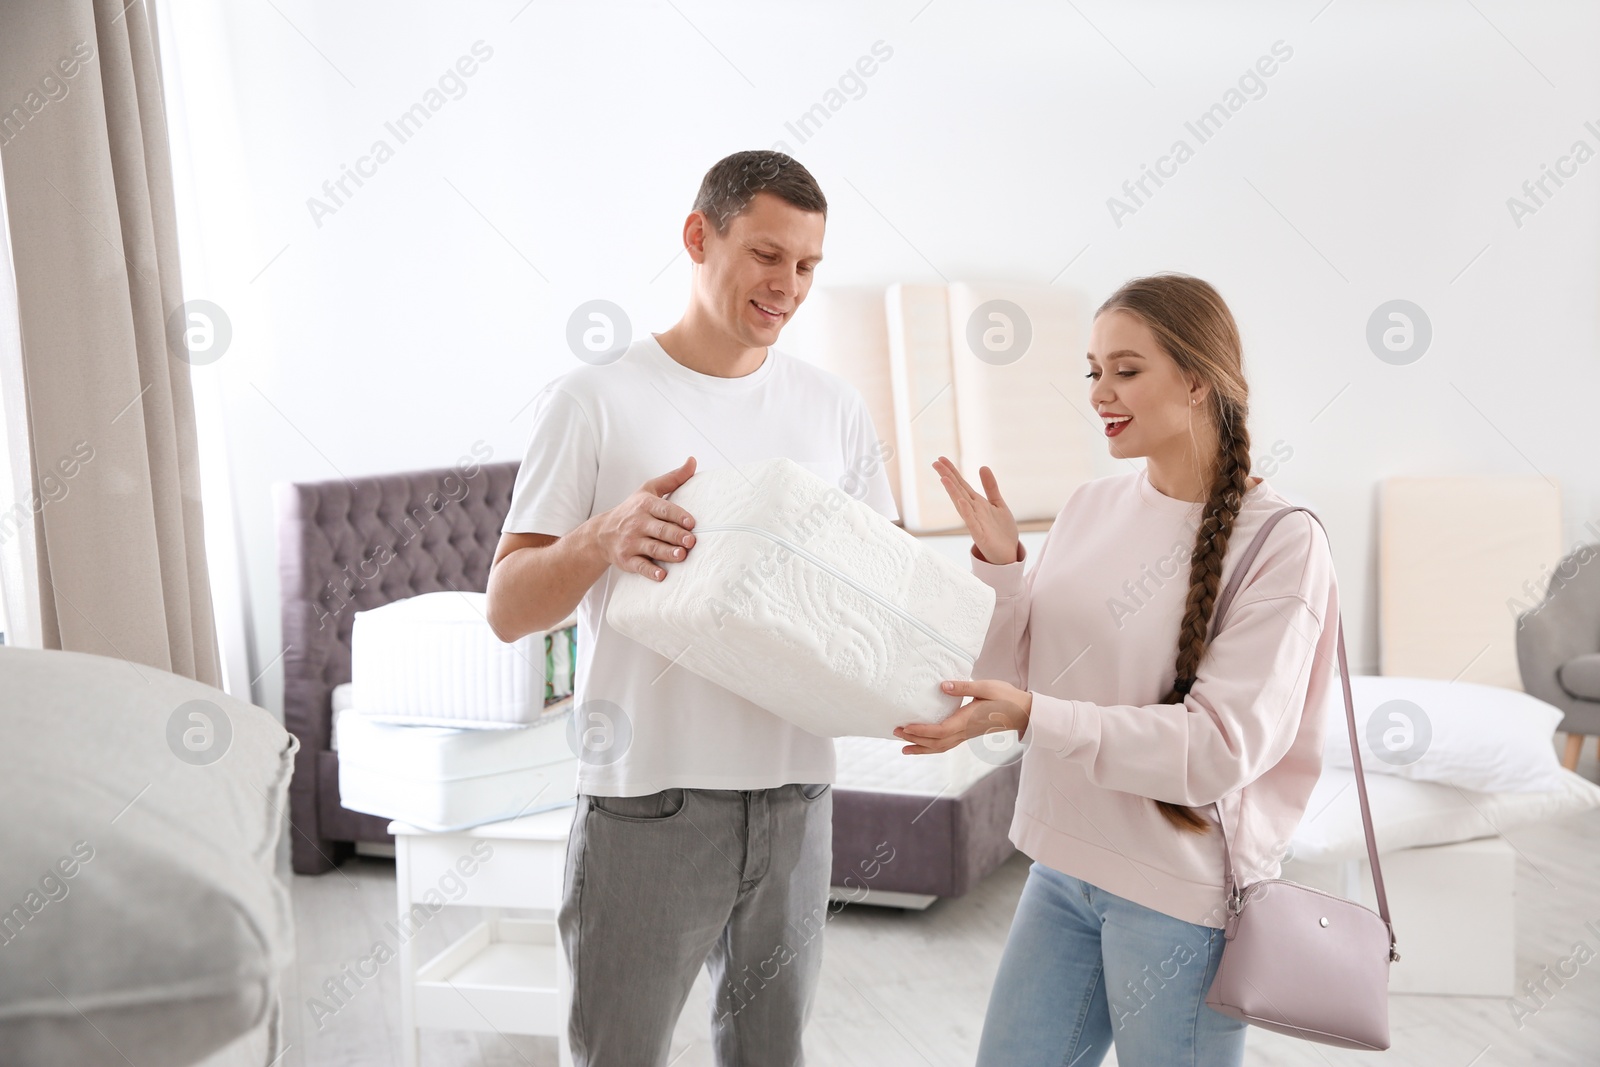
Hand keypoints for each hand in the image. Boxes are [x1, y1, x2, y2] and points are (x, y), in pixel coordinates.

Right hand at [591, 457, 697, 580]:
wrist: (601, 533)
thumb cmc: (633, 510)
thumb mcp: (649, 490)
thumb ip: (673, 478)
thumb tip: (693, 460)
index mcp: (645, 505)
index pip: (664, 509)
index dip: (678, 516)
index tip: (692, 523)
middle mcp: (637, 523)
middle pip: (660, 530)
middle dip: (675, 536)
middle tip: (691, 541)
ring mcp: (631, 542)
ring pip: (652, 548)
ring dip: (667, 553)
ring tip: (682, 556)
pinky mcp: (626, 559)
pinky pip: (639, 566)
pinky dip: (650, 572)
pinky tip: (661, 576)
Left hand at [894, 679, 1032, 754]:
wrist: (1022, 712)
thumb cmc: (1005, 697)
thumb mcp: (985, 687)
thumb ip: (964, 687)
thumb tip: (943, 686)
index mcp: (967, 720)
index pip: (940, 731)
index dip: (921, 731)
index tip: (906, 727)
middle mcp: (965, 731)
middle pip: (936, 742)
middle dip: (915, 739)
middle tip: (896, 733)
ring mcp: (967, 734)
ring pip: (941, 747)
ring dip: (921, 748)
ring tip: (904, 747)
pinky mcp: (968, 733)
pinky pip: (947, 744)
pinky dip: (932, 747)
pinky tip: (925, 744)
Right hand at [932, 456, 1018, 564]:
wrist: (1008, 553)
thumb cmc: (1001, 531)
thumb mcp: (998, 504)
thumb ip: (990, 487)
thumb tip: (983, 466)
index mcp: (976, 503)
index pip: (961, 484)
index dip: (952, 471)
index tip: (941, 459)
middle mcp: (973, 511)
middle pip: (958, 491)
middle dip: (948, 477)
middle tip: (935, 463)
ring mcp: (975, 522)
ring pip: (961, 504)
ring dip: (953, 492)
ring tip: (944, 478)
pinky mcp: (980, 535)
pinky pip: (972, 522)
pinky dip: (966, 513)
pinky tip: (961, 502)